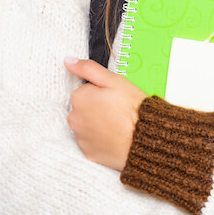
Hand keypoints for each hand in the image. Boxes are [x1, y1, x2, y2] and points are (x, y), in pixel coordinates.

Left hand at [64, 57, 146, 171]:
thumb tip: (67, 61)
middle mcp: (74, 119)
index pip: (84, 91)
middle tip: (116, 112)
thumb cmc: (132, 108)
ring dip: (96, 125)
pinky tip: (114, 138)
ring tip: (117, 126)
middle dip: (96, 109)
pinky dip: (99, 141)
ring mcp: (80, 138)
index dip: (101, 93)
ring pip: (85, 127)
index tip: (113, 98)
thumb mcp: (114, 80)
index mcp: (79, 98)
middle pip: (83, 109)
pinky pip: (90, 144)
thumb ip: (88, 69)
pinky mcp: (88, 153)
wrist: (145, 139)